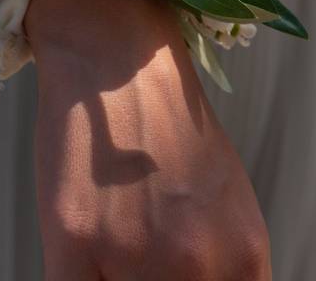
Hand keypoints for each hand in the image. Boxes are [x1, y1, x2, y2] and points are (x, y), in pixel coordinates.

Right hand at [26, 0, 270, 280]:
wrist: (118, 57)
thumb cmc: (165, 123)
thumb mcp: (223, 199)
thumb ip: (221, 260)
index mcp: (243, 258)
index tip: (171, 280)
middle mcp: (196, 265)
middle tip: (132, 259)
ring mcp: (134, 256)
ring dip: (108, 279)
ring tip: (104, 242)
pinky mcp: (74, 241)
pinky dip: (73, 277)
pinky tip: (75, 256)